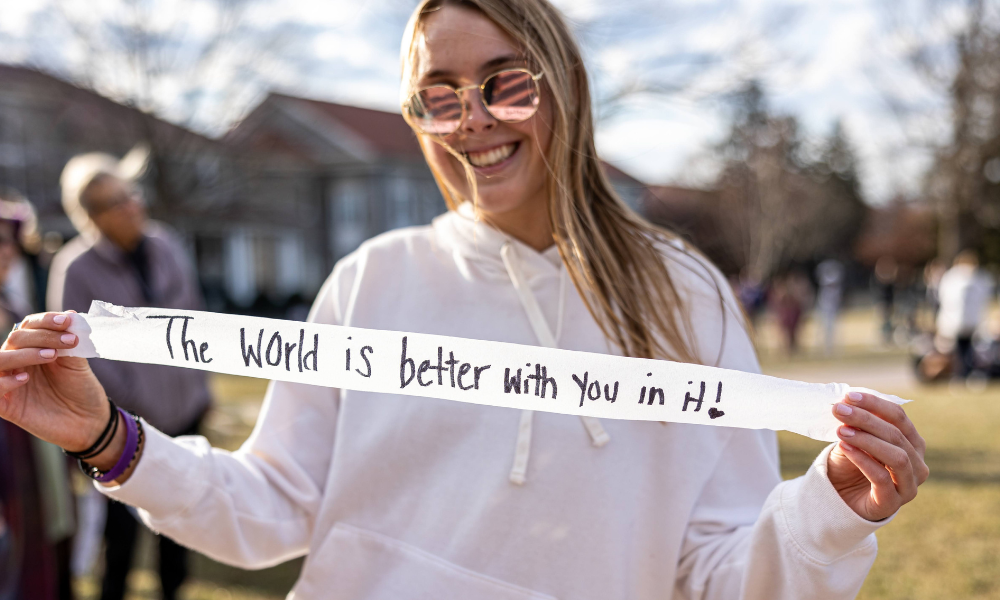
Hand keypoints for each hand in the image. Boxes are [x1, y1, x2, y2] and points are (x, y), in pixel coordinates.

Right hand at [0, 312, 109, 454]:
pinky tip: (25, 378)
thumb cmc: (81, 389)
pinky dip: (5, 381)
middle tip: (69, 341)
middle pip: (16, 339)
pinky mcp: (6, 405)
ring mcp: (10, 381)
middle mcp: (18, 361)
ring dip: (24, 353)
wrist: (89, 421)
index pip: (29, 326)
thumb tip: (70, 314)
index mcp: (33, 347)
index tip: (67, 320)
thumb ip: (70, 341)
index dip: (45, 320)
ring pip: (0, 360)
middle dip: (43, 336)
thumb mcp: (77, 362)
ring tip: (51, 355)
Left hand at [827, 391, 928, 520]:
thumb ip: (857, 422)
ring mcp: (908, 486)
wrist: (840, 500)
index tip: (849, 396)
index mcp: (912, 443)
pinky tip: (845, 447)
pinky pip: (882, 478)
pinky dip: (863, 460)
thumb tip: (848, 400)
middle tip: (839, 410)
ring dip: (867, 439)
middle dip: (865, 419)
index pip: (899, 417)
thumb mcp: (854, 439)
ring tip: (841, 430)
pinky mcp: (893, 503)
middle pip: (896, 435)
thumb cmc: (850, 464)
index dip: (875, 404)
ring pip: (896, 457)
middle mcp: (917, 464)